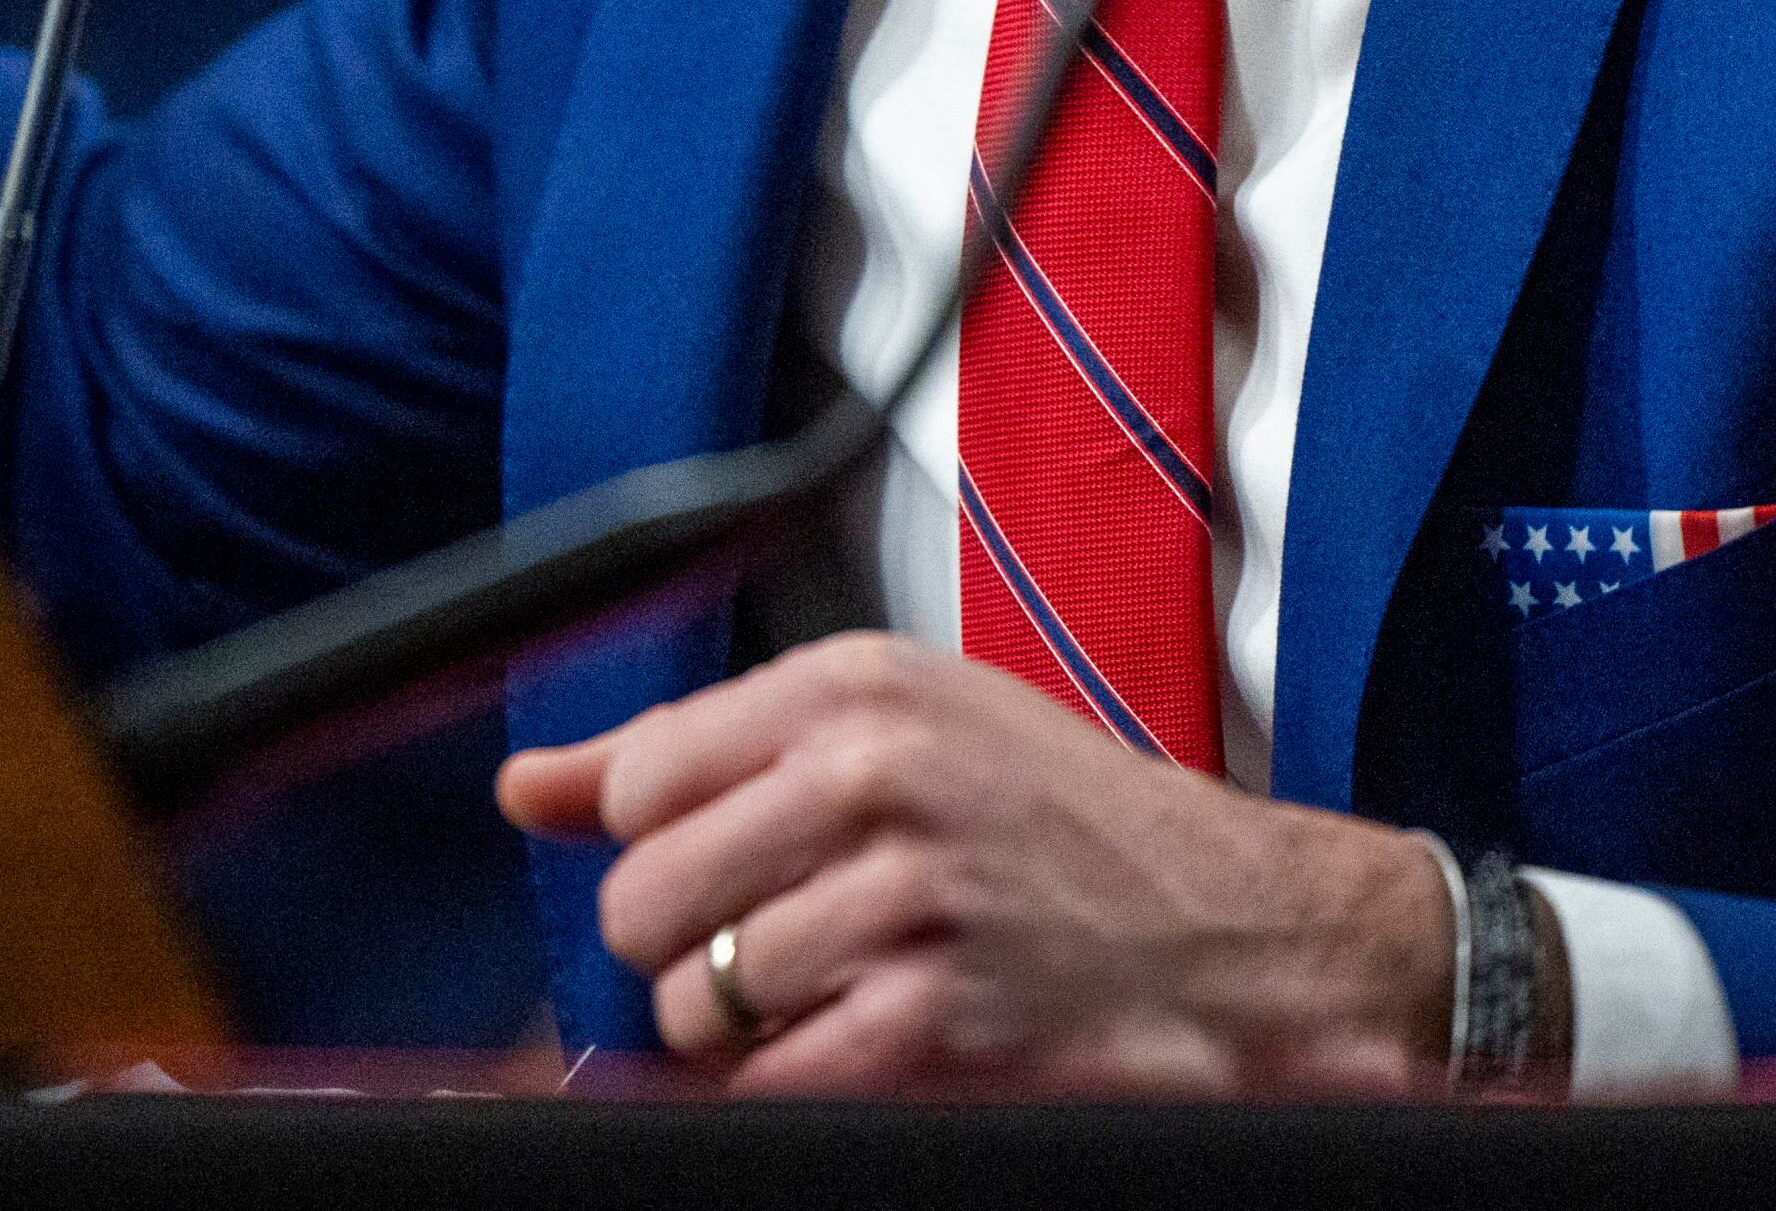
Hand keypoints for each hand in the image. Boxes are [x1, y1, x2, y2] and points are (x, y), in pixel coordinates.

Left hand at [497, 632, 1453, 1095]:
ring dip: (745, 1030)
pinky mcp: (936, 1018)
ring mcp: (906, 897)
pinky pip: (771, 1080)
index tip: (724, 868)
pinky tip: (867, 1049)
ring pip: (695, 998)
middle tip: (777, 948)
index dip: (663, 846)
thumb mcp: (901, 731)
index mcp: (857, 689)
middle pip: (644, 897)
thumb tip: (528, 786)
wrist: (1248, 937)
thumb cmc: (1072, 830)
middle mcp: (874, 776)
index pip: (641, 777)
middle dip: (687, 949)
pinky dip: (795, 1086)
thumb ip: (701, 752)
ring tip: (840, 997)